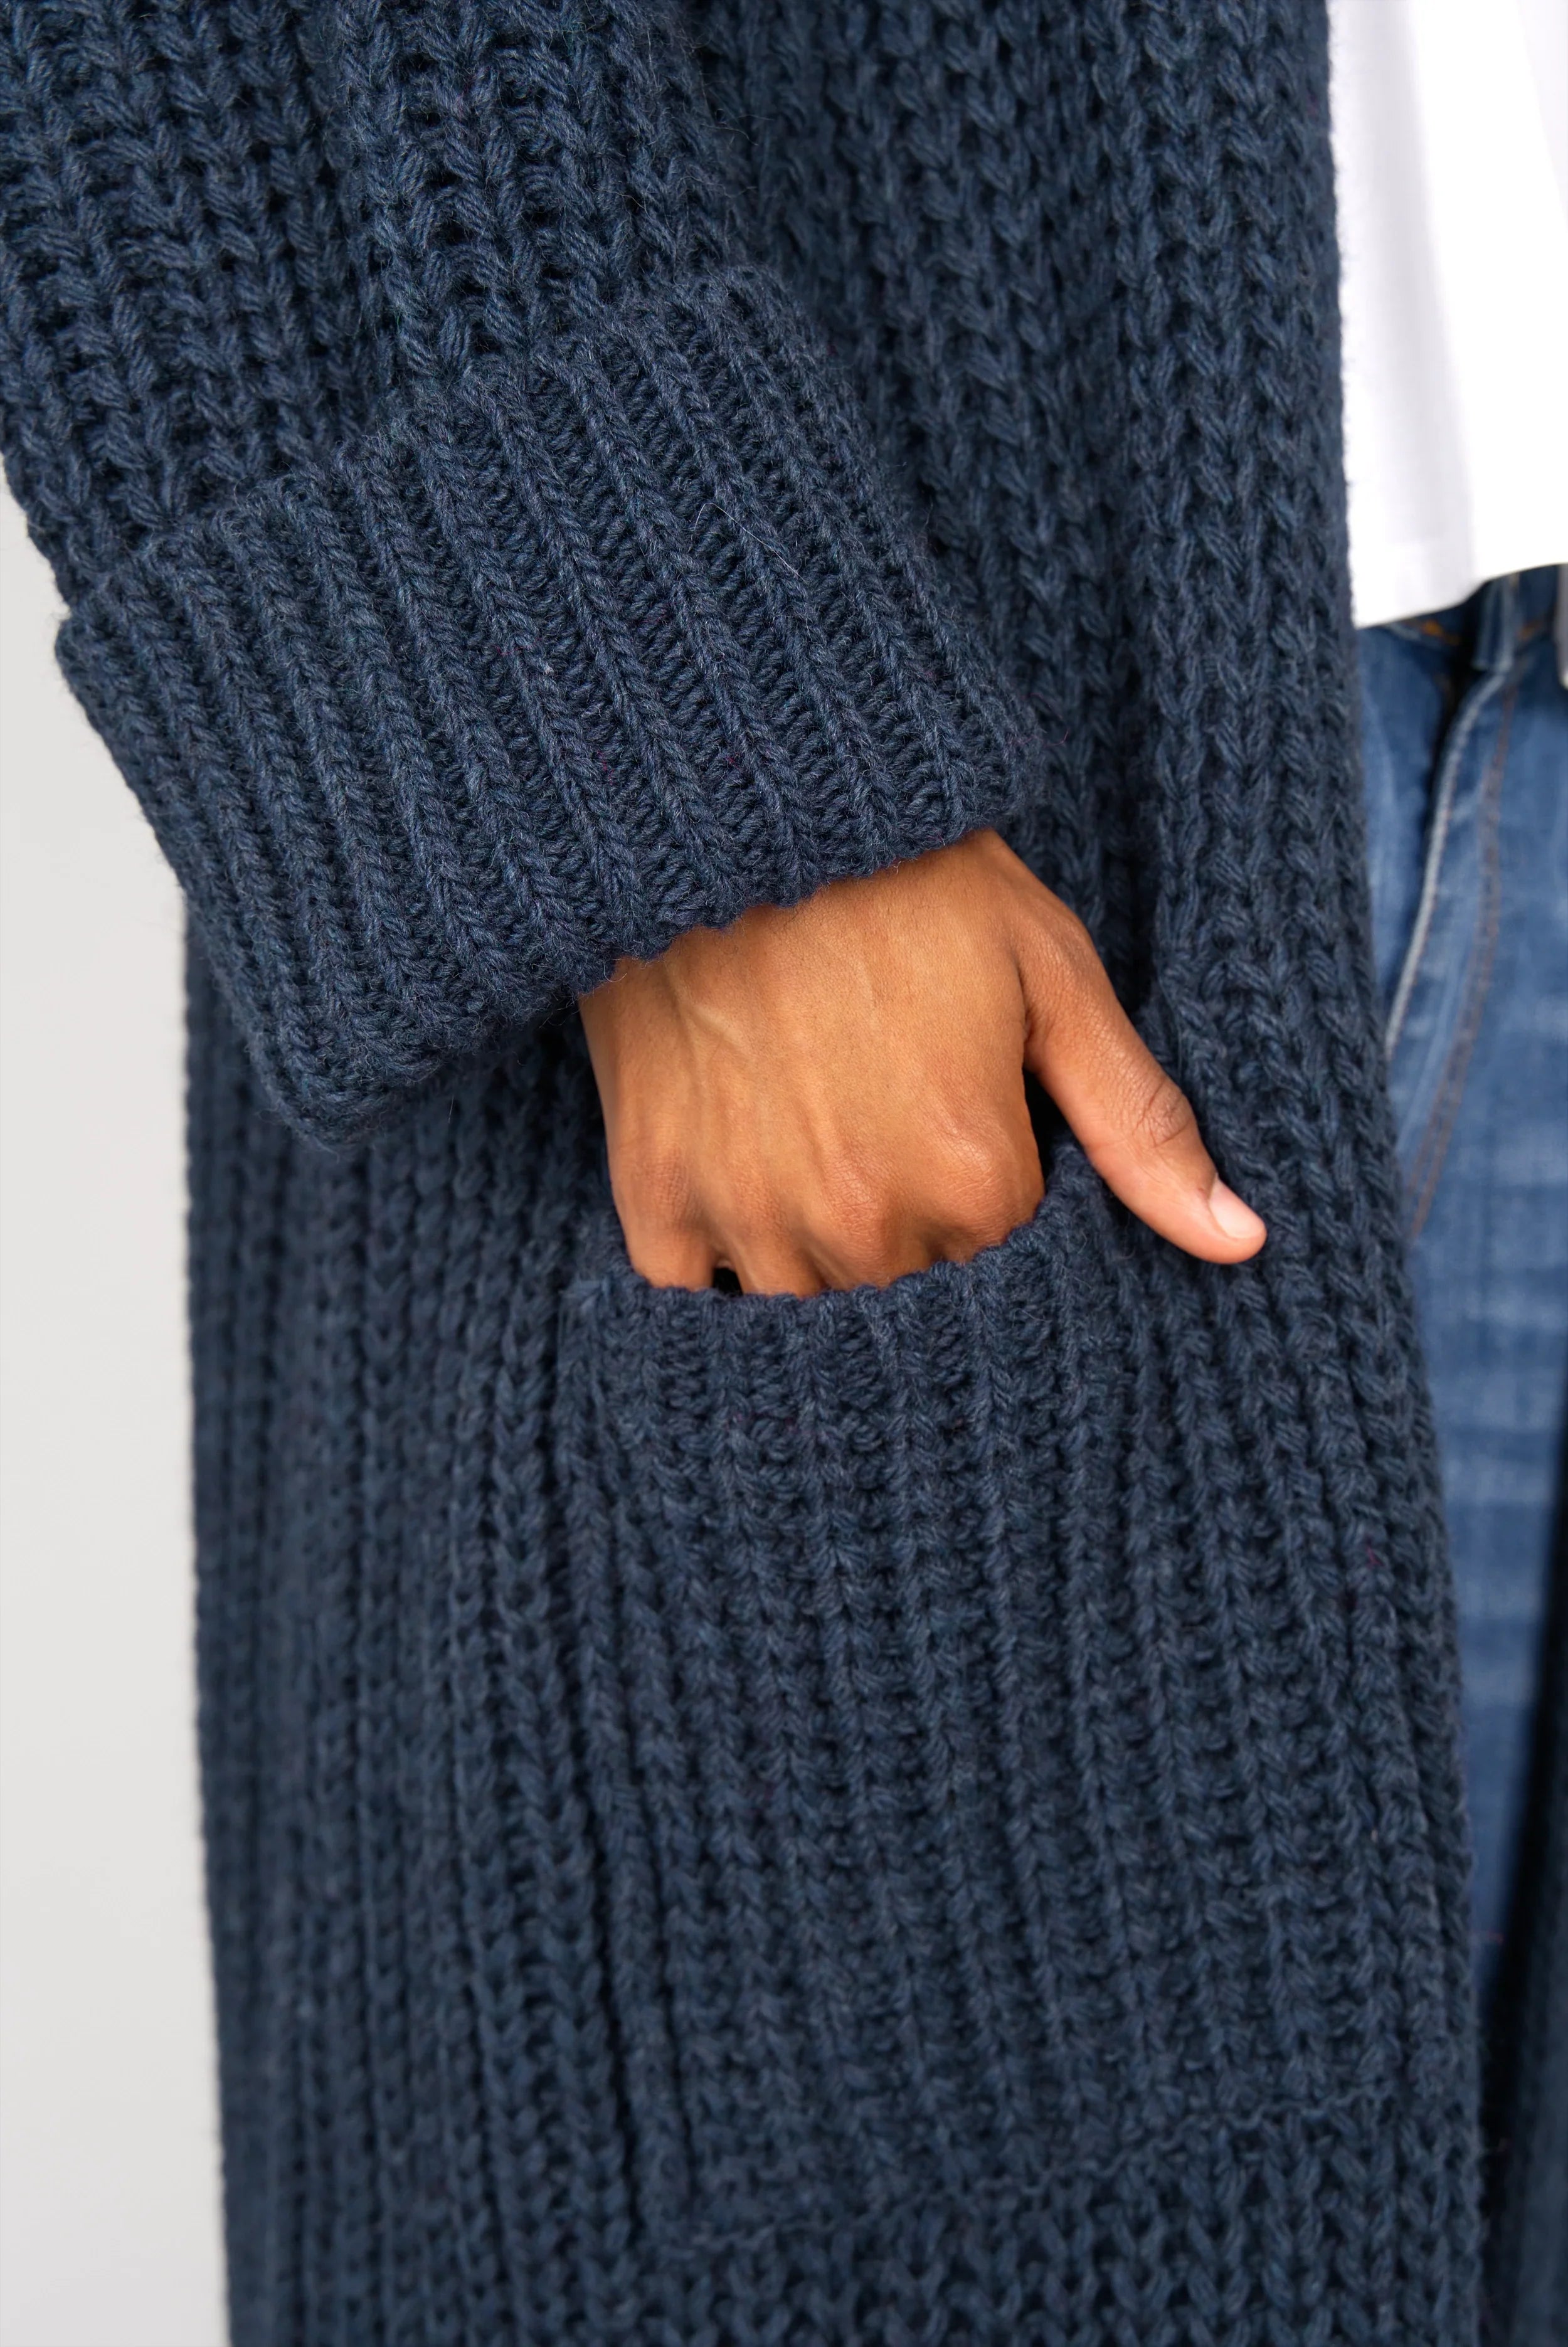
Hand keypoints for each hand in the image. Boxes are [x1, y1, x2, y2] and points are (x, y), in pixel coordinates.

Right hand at [578, 829, 1264, 1294]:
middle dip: (926, 1266)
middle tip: (903, 1167)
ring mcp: (749, 1217)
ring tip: (829, 1197)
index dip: (1011, 1232)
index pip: (1018, 1281)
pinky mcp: (655, 1196)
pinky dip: (717, 1301)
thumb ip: (1140, 1121)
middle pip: (916, 1315)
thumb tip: (1241, 1241)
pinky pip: (686, 1312)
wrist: (731, 802)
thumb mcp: (1052, 974)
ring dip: (828, 1290)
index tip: (988, 1166)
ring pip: (809, 1328)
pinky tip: (741, 1241)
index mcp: (974, 1178)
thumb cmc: (906, 878)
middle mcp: (862, 1223)